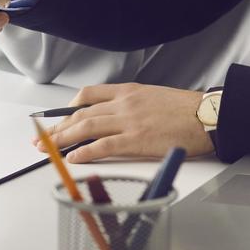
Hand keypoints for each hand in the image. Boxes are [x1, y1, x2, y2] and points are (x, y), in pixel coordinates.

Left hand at [36, 83, 212, 163]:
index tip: (56, 117)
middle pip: (80, 113)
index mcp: (128, 91)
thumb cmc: (186, 110)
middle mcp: (124, 103)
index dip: (68, 107)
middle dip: (57, 127)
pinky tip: (73, 158)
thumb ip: (132, 104)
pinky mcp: (137, 140)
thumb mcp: (154, 96)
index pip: (88, 94)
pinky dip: (84, 152)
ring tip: (47, 148)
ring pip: (86, 127)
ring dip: (62, 139)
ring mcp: (129, 121)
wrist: (208, 116)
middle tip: (41, 137)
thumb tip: (115, 116)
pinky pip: (103, 146)